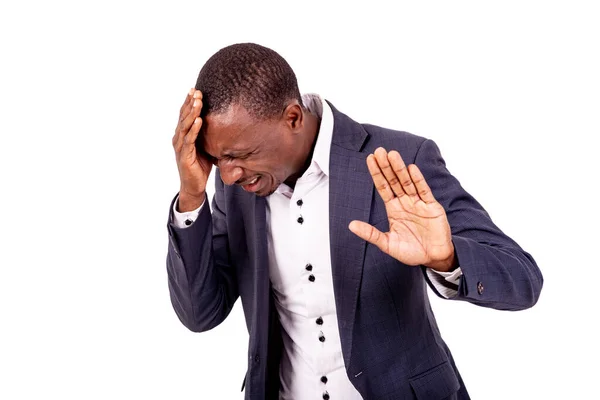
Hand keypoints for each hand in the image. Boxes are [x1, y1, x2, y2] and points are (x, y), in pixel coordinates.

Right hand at [172, 88, 212, 210]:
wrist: (194, 186)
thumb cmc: (200, 166)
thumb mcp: (206, 146)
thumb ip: (208, 134)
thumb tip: (223, 122)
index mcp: (182, 135)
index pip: (185, 115)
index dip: (189, 102)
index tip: (195, 90)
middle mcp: (179, 139)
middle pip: (183, 117)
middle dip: (190, 103)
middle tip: (196, 91)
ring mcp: (180, 147)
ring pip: (185, 126)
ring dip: (192, 113)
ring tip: (198, 102)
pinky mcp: (185, 156)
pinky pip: (189, 141)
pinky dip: (194, 130)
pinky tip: (199, 121)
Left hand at [348, 147, 456, 271]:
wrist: (434, 258)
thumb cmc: (412, 252)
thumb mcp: (388, 244)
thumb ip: (371, 234)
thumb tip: (351, 225)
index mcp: (394, 209)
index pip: (383, 187)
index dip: (377, 173)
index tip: (370, 159)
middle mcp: (405, 203)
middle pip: (394, 181)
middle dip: (386, 166)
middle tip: (379, 151)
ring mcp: (418, 203)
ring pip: (407, 183)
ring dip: (400, 169)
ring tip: (392, 155)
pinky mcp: (432, 207)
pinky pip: (424, 191)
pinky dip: (418, 180)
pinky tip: (412, 169)